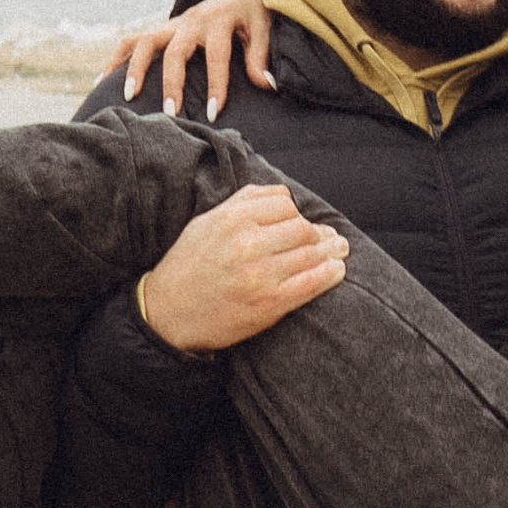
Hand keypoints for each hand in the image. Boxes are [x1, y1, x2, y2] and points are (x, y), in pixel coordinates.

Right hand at [106, 0, 275, 119]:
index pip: (217, 56)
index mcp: (219, 22)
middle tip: (170, 113)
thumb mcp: (263, 29)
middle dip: (171, 83)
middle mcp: (192, 22)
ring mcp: (173, 23)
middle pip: (175, 50)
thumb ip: (260, 58)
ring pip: (146, 41)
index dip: (215, 85)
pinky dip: (116, 58)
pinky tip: (102, 81)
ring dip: (135, 68)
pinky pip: (132, 40)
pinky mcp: (161, 28)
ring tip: (128, 96)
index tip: (212, 114)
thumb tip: (267, 86)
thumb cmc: (252, 14)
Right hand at [139, 185, 348, 352]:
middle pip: (301, 228)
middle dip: (317, 233)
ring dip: (331, 251)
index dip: (296, 212)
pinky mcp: (269, 303)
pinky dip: (329, 275)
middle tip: (329, 238)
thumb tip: (282, 195)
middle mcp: (247, 243)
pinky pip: (310, 283)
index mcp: (232, 219)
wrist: (168, 312)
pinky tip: (336, 270)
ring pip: (310, 254)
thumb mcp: (207, 222)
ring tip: (339, 250)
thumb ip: (243, 203)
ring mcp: (260, 274)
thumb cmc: (189, 264)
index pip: (284, 203)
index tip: (299, 222)